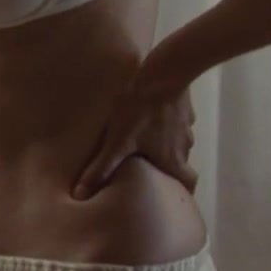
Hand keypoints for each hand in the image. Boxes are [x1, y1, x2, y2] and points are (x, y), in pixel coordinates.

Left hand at [72, 79, 197, 200]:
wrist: (163, 74)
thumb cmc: (140, 112)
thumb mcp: (117, 142)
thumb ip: (102, 168)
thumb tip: (82, 194)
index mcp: (174, 159)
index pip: (188, 183)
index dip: (183, 192)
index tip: (173, 196)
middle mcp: (185, 146)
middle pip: (179, 164)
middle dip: (166, 168)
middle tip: (148, 169)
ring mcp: (186, 126)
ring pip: (176, 143)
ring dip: (163, 146)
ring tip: (143, 144)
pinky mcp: (183, 108)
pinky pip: (175, 123)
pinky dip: (164, 127)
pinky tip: (149, 119)